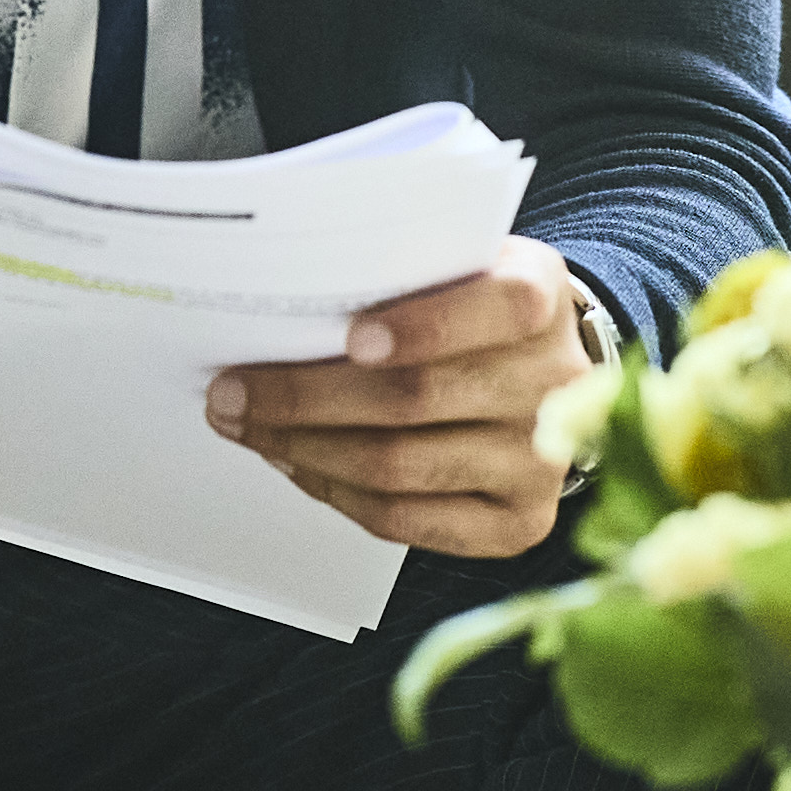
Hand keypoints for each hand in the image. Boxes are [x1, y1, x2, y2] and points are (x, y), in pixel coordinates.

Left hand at [209, 241, 595, 560]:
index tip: (353, 337)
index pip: (502, 305)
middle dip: (305, 397)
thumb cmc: (475, 315)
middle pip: (418, 397)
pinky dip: (336, 493)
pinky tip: (299, 465)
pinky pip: (406, 519)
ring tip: (251, 429)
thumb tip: (288, 307)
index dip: (425, 326)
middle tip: (234, 391)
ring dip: (304, 449)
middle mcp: (555, 383)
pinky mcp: (519, 523)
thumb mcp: (460, 267)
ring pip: (399, 465)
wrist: (543, 378)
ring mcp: (541, 462)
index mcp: (543, 296)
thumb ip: (402, 275)